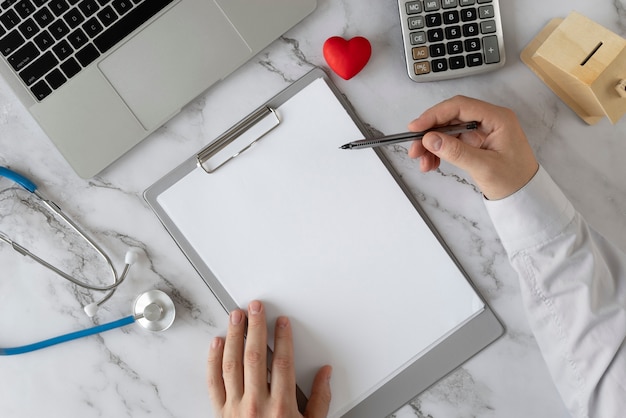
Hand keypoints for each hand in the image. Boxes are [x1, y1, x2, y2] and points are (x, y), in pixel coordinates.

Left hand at [207, 300, 331, 417]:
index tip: (281, 322)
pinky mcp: (220, 413)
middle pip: (254, 356)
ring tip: (236, 317)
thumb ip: (321, 399)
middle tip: (255, 307)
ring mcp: (235, 408)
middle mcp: (256, 404)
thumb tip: (326, 373)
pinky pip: (213, 382)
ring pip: (231, 364)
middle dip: (255, 327)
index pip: (282, 361)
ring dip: (233, 336)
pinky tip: (216, 343)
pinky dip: (213, 361)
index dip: (282, 338)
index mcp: (281, 406)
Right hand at [407, 95, 538, 199]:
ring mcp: (482, 131)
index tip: (416, 128)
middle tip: (415, 148)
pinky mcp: (476, 142)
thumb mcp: (484, 167)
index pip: (459, 107)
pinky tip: (432, 163)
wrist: (526, 196)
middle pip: (450, 117)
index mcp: (497, 118)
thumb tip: (430, 139)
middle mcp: (489, 120)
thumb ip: (456, 151)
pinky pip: (451, 141)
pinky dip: (439, 151)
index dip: (434, 115)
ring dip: (431, 144)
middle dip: (429, 133)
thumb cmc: (515, 180)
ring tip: (423, 162)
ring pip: (448, 130)